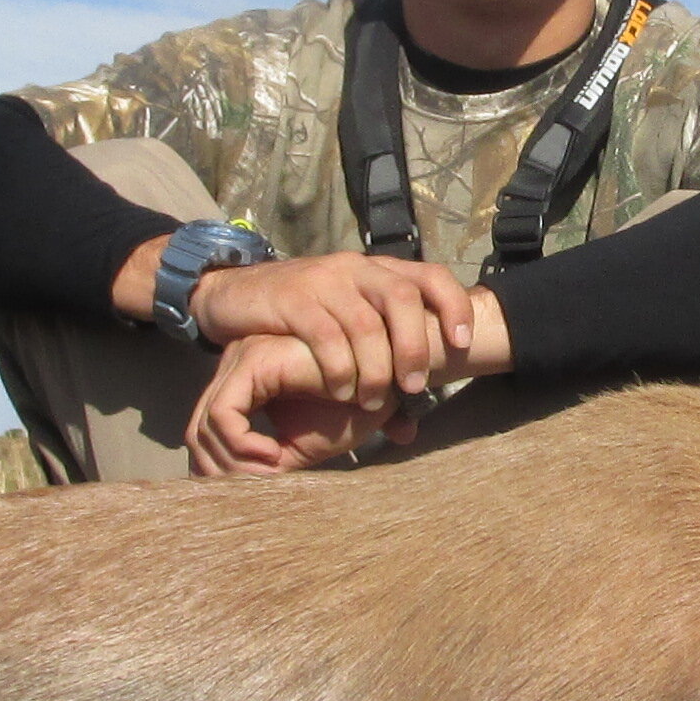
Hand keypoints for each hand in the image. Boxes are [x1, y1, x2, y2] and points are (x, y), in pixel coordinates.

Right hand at [179, 250, 482, 405]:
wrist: (238, 295)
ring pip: (365, 323)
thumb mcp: (347, 336)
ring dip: (377, 367)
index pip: (430, 275)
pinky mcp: (292, 298)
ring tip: (374, 400)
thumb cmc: (303, 324)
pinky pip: (325, 335)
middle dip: (414, 346)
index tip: (461, 345)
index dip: (454, 306)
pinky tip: (341, 391)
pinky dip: (339, 368)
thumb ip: (379, 373)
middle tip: (415, 386)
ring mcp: (323, 281)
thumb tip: (408, 431)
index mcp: (378, 272)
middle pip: (402, 297)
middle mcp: (355, 269)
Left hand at [187, 331, 414, 474]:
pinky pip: (223, 414)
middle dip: (221, 472)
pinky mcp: (252, 361)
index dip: (220, 471)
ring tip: (273, 473)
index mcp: (243, 385)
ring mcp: (240, 361)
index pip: (205, 435)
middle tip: (257, 492)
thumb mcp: (300, 447)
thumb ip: (263, 465)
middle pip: (198, 433)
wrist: (389, 376)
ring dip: (235, 463)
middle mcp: (235, 370)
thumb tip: (220, 491)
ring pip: (205, 427)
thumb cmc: (353, 408)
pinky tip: (273, 455)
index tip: (256, 491)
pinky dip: (241, 444)